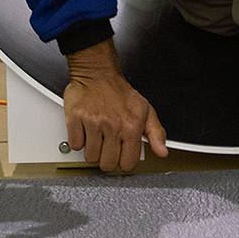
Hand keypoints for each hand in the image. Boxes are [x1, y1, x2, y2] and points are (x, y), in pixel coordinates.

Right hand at [63, 39, 168, 172]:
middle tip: (107, 145)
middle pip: (107, 164)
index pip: (127, 163)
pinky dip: (79, 140)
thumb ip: (156, 133)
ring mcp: (93, 122)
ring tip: (97, 135)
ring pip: (90, 157)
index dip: (124, 161)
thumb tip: (162, 152)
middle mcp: (113, 125)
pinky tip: (86, 130)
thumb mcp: (146, 111)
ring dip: (92, 149)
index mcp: (131, 126)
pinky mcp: (76, 118)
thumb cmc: (121, 93)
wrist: (98, 73)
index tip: (121, 155)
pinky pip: (75, 144)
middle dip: (107, 158)